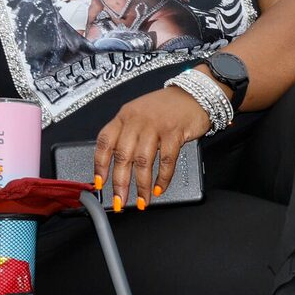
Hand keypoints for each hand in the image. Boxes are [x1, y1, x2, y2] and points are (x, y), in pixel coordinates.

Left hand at [93, 86, 210, 210]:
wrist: (194, 94)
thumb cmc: (166, 107)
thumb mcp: (140, 114)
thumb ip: (128, 134)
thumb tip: (117, 165)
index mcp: (124, 116)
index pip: (105, 141)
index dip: (100, 164)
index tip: (100, 182)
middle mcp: (137, 120)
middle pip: (123, 156)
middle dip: (120, 183)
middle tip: (119, 200)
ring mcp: (156, 126)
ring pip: (143, 161)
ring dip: (141, 185)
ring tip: (142, 200)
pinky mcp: (174, 133)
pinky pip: (166, 161)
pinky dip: (163, 178)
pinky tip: (160, 188)